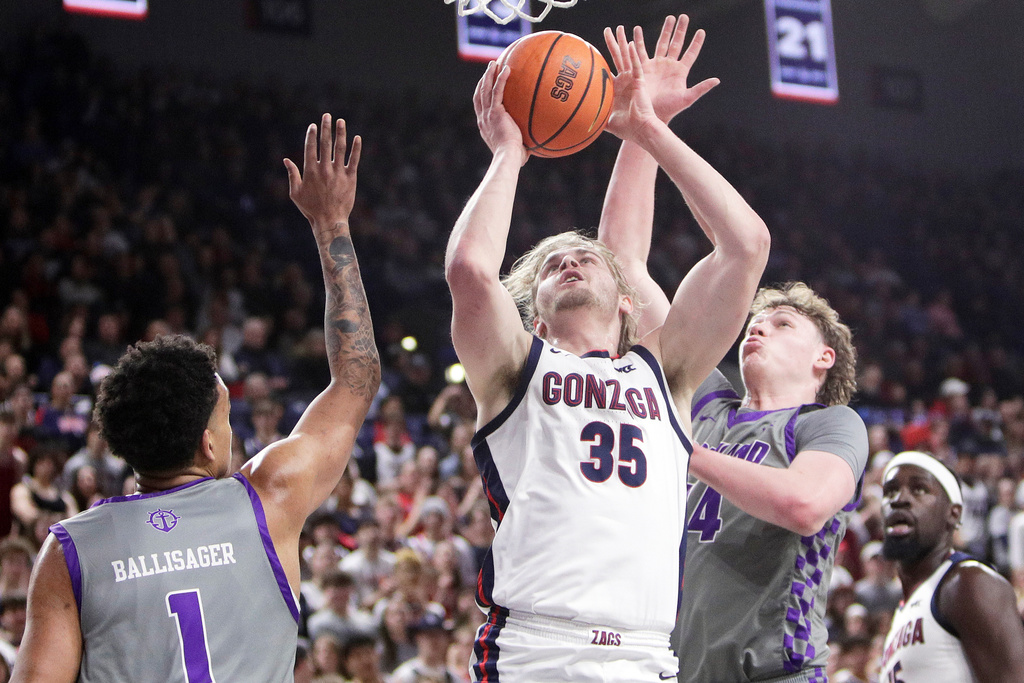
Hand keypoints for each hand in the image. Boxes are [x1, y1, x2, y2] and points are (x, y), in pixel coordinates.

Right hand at [283, 114, 360, 230]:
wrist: (329, 220)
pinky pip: (354, 160)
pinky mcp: (350, 178)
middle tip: (327, 115)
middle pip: (325, 143)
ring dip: (340, 133)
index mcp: (310, 171)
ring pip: (340, 149)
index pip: (311, 147)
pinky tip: (357, 138)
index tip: (313, 126)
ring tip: (340, 121)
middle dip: (325, 128)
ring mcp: (338, 173)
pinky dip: (356, 149)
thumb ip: (292, 174)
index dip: (312, 135)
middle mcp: (324, 169)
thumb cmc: (311, 208)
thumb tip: (286, 160)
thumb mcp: (295, 193)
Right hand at [474, 61, 528, 165]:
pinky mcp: (495, 112)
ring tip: (493, 63)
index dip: (481, 95)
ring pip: (485, 89)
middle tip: (489, 69)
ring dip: (489, 75)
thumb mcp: (517, 148)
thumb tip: (538, 142)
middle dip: (483, 80)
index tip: (485, 86)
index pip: (480, 107)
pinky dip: (501, 78)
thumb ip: (523, 142)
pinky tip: (507, 68)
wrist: (508, 157)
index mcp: (485, 126)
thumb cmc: (514, 159)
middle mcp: (483, 119)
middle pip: (479, 94)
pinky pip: (497, 91)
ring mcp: (487, 114)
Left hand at [602, 25, 658, 141]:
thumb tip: (578, 124)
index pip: (607, 72)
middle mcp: (624, 82)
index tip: (593, 52)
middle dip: (613, 44)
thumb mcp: (607, 122)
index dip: (601, 62)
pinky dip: (634, 56)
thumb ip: (595, 119)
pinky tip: (631, 44)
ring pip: (627, 58)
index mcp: (616, 90)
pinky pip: (637, 66)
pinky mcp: (640, 82)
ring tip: (619, 29)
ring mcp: (632, 81)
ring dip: (623, 43)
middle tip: (607, 31)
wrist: (640, 131)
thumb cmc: (626, 129)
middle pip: (617, 59)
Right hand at [635, 15, 719, 123]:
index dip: (696, 42)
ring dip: (665, 30)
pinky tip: (638, 30)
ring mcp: (656, 65)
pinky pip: (641, 51)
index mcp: (680, 71)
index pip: (691, 53)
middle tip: (683, 16)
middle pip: (676, 43)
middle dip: (680, 30)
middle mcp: (669, 65)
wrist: (649, 114)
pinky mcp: (643, 67)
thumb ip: (701, 88)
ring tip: (669, 18)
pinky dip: (640, 40)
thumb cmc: (669, 110)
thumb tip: (717, 80)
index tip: (701, 31)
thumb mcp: (687, 98)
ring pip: (662, 43)